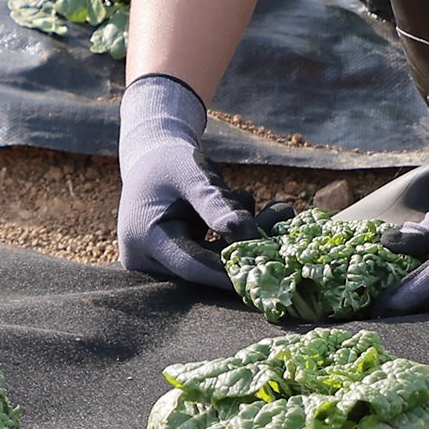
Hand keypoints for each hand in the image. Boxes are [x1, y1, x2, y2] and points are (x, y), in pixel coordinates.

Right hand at [117, 74, 270, 287]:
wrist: (153, 158)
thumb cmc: (170, 161)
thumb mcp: (192, 174)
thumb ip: (217, 205)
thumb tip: (252, 236)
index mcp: (144, 240)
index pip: (192, 265)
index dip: (229, 269)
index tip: (264, 266)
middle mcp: (150, 260)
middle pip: (206, 267)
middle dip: (247, 248)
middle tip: (283, 228)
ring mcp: (166, 264)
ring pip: (216, 262)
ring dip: (249, 239)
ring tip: (280, 211)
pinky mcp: (184, 260)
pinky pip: (217, 255)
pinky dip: (240, 237)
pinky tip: (267, 214)